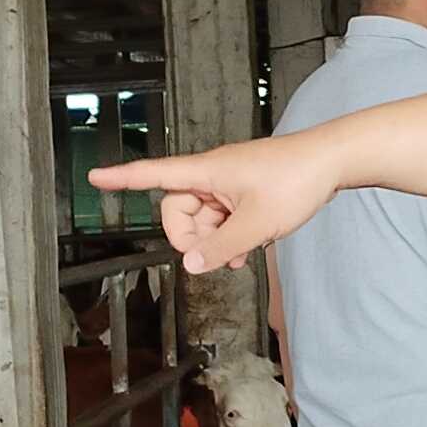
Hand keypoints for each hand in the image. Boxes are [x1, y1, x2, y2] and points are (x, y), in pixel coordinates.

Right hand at [90, 135, 339, 271]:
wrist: (331, 161)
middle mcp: (212, 175)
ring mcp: (228, 184)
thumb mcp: (257, 224)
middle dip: (191, 237)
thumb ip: (221, 247)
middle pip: (177, 210)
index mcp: (206, 172)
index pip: (154, 175)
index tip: (95, 178)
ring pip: (202, 219)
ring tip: (238, 255)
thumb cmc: (295, 180)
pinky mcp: (243, 191)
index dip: (122, 179)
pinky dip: (227, 235)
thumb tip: (191, 264)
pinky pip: (221, 217)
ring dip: (213, 241)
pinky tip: (245, 249)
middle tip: (217, 254)